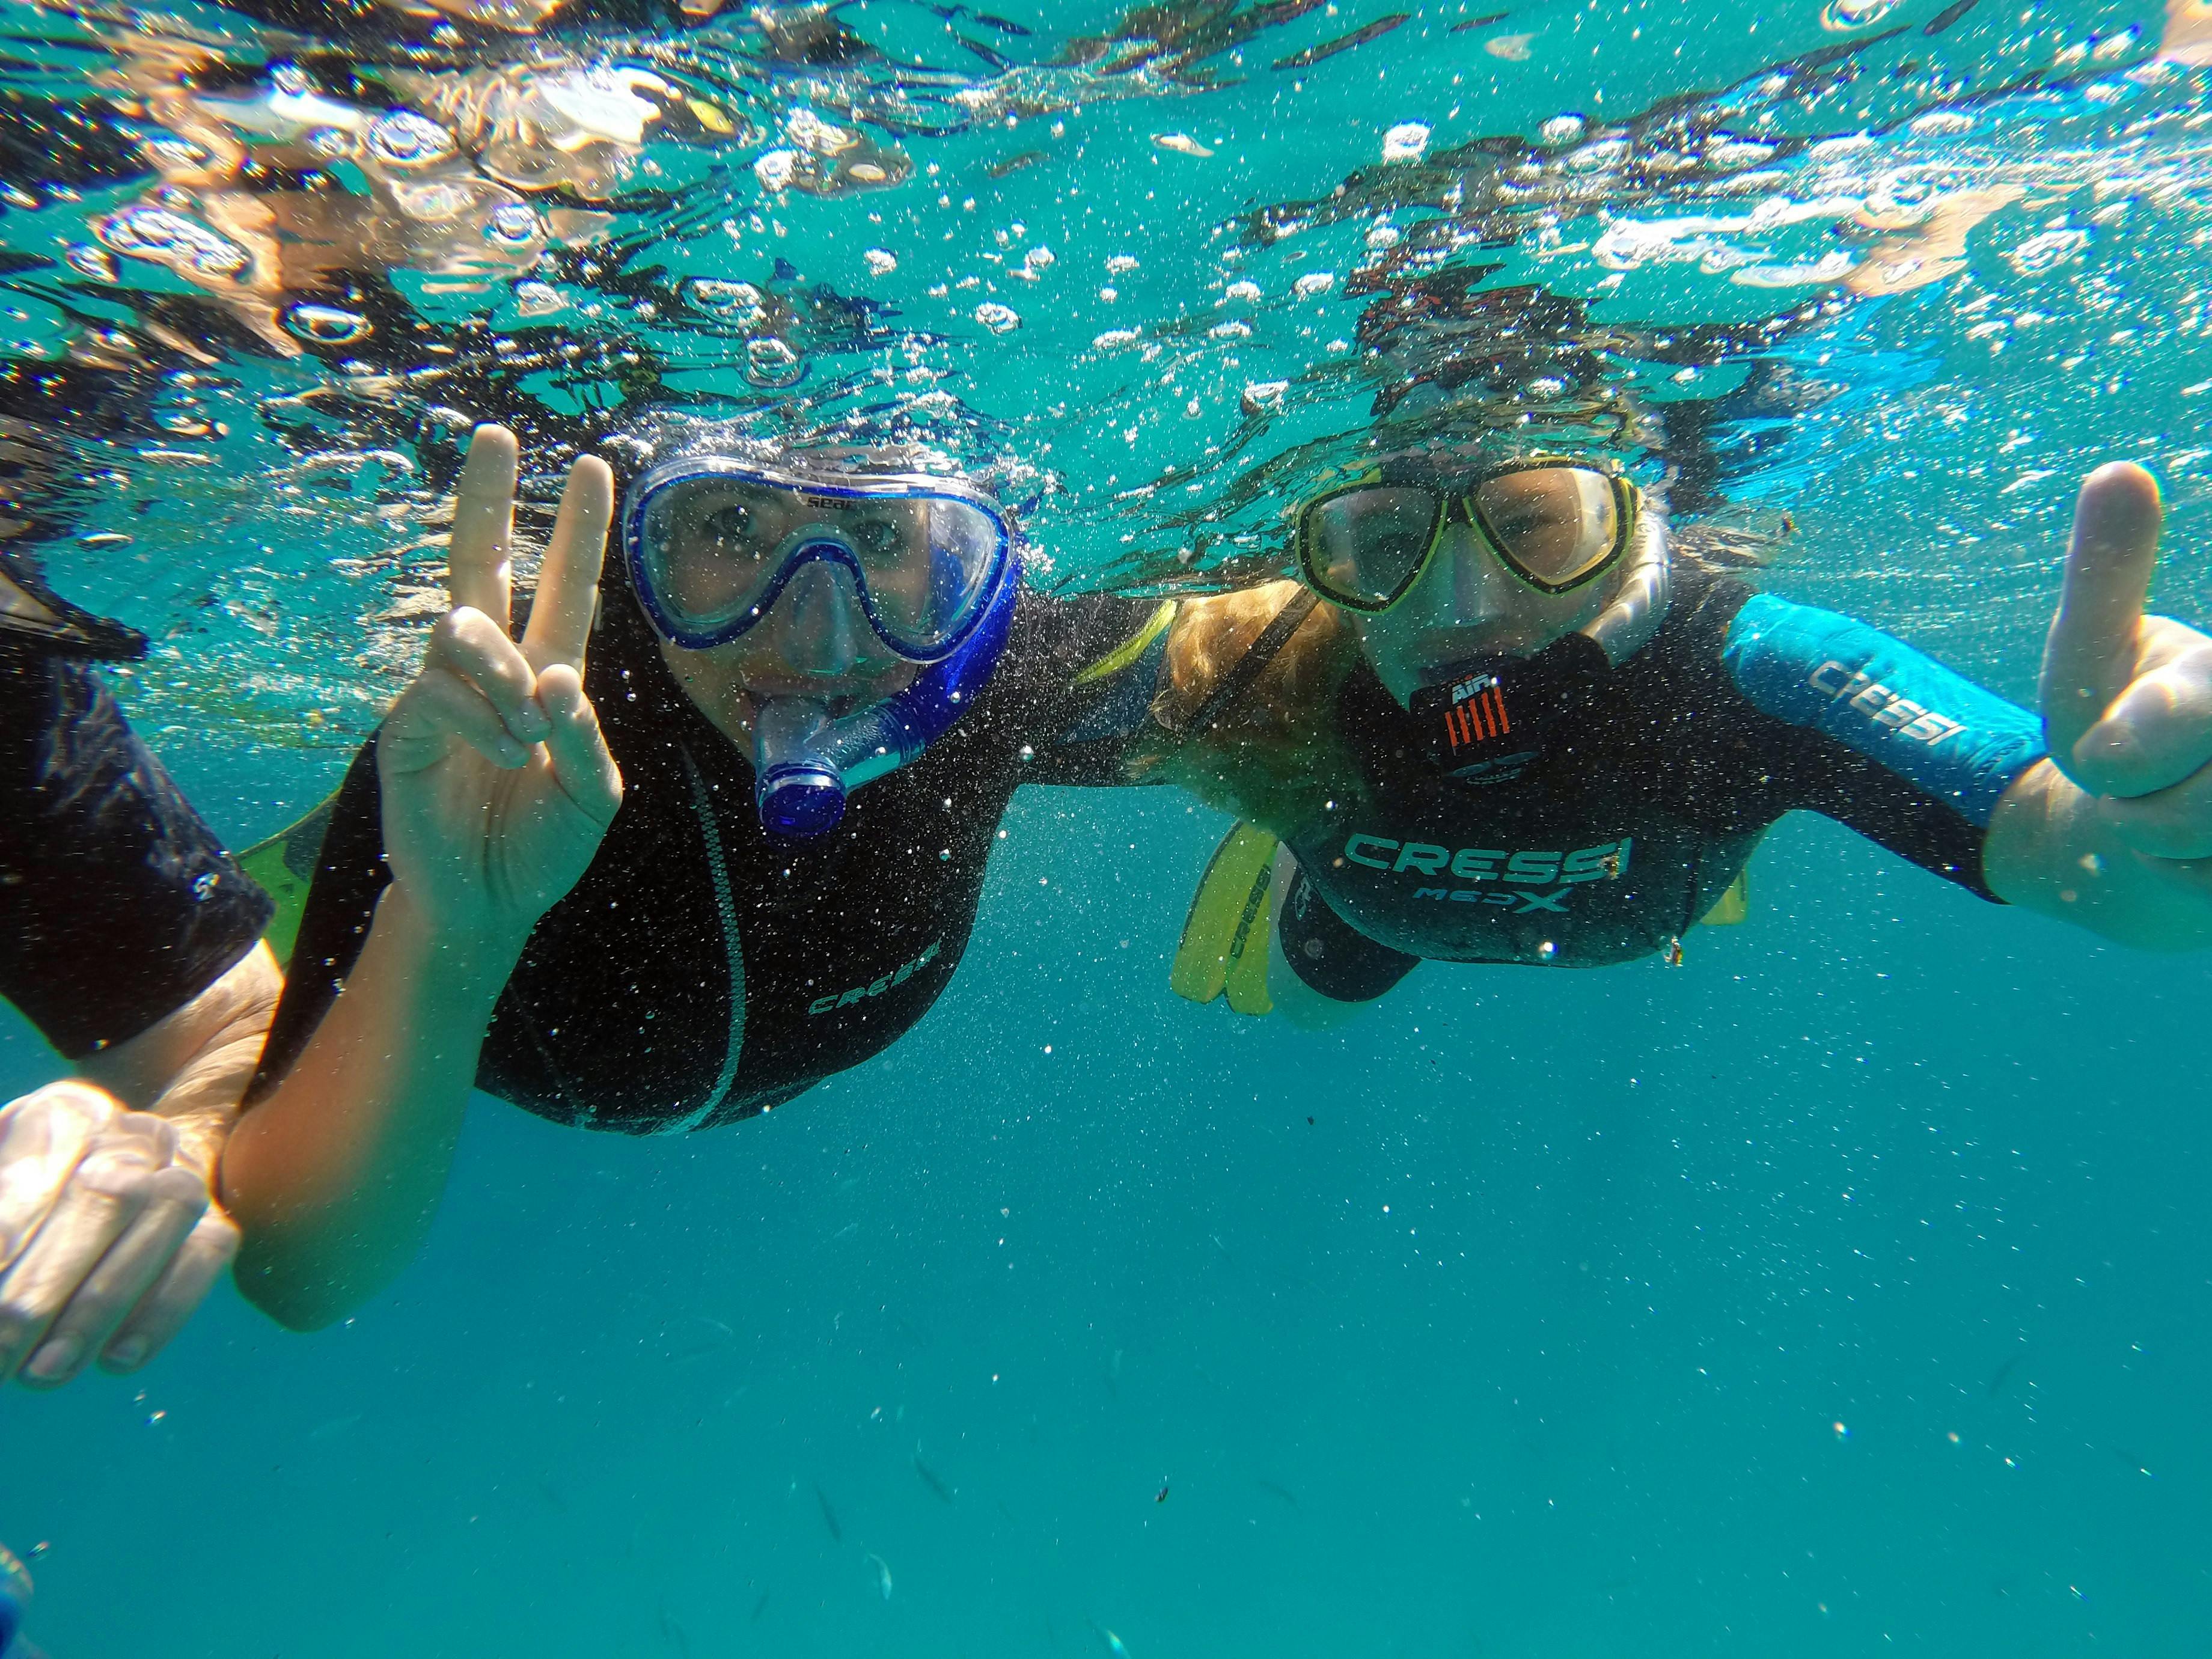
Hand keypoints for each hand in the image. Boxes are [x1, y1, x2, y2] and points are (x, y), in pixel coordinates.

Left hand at [0, 1081, 236, 1386]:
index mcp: (66, 1112)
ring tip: (44, 1371)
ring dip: (102, 1301)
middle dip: (48, 1282)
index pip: (38, 1167)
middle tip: (1, 1349)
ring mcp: (185, 1175)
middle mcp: (135, 1133)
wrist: (119, 1175)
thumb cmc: (27, 1197)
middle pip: (108, 1191)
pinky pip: (204, 1257)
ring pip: (167, 1215)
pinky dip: (163, 1310)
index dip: (13, 1228)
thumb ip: (5, 1218)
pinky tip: (115, 1359)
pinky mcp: (216, 1224)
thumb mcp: (3, 1185)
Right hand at [378, 424, 620, 944]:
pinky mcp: (408, 725)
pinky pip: (443, 694)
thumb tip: (554, 677)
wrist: (488, 901)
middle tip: (497, 434)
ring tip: (529, 732)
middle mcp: (493, 667)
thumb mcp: (591, 793)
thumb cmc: (543, 841)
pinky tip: (507, 757)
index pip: (565, 587)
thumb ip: (584, 735)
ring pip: (465, 630)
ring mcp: (444, 690)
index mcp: (548, 673)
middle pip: (480, 562)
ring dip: (506, 675)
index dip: (578, 530)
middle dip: (486, 497)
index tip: (596, 466)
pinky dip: (486, 723)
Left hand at [2041, 463, 2211, 863]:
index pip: (2162, 731)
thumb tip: (2119, 472)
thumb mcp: (2091, 655)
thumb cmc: (2120, 724)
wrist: (2162, 828)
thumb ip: (2108, 575)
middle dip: (2141, 810)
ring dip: (2166, 852)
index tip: (2104, 751)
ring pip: (2202, 853)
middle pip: (2184, 812)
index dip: (2126, 750)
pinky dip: (2193, 886)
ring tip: (2172, 809)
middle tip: (2142, 783)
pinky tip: (2199, 855)